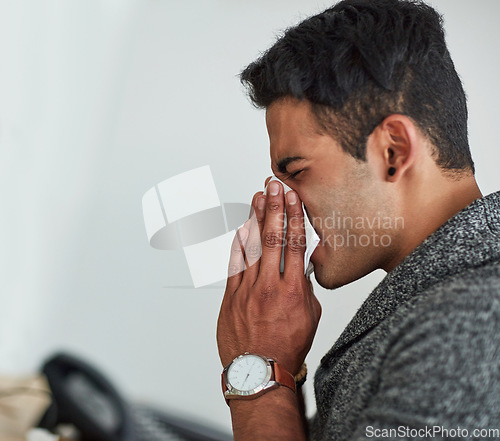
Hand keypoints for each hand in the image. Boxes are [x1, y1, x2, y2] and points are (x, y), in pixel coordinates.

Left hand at [217, 180, 321, 375]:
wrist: (259, 370)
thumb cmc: (287, 347)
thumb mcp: (310, 316)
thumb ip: (305, 287)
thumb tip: (301, 267)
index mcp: (293, 290)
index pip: (295, 243)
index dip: (294, 216)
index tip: (292, 197)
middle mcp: (269, 285)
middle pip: (272, 238)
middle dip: (273, 207)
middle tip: (273, 186)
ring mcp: (248, 289)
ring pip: (252, 246)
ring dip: (255, 219)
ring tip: (257, 197)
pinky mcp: (231, 295)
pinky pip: (235, 263)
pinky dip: (239, 243)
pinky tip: (242, 227)